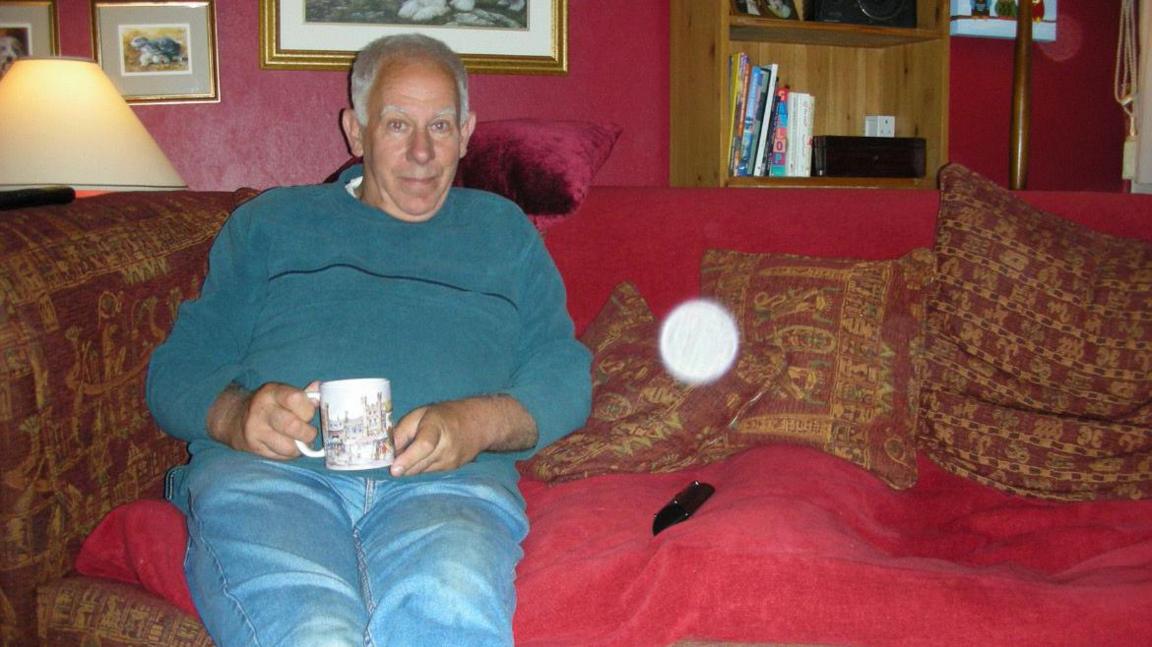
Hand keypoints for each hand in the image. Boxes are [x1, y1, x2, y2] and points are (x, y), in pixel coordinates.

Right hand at [207, 381, 318, 458]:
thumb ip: (303, 395)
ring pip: (288, 446)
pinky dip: (289, 454)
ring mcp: (256, 430)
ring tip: (299, 441)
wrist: (235, 418)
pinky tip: (287, 446)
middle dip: (307, 433)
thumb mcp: (282, 394)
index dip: (308, 409)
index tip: (310, 413)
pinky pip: (281, 456)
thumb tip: (320, 387)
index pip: (296, 398)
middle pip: (292, 425)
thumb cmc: (269, 405)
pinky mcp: (254, 447)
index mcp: (272, 393)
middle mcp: (261, 410)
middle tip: (309, 432)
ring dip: (300, 447)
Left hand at [389, 396, 536, 476]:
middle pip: (419, 464)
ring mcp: (451, 461)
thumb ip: (403, 430)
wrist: (479, 423)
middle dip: (401, 466)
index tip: (394, 470)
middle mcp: (447, 446)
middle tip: (390, 461)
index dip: (408, 459)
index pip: (424, 445)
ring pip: (421, 472)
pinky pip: (428, 473)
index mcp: (437, 426)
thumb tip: (387, 450)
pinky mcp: (452, 469)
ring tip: (409, 453)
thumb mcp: (421, 413)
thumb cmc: (445, 415)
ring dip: (410, 467)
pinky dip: (419, 468)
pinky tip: (421, 457)